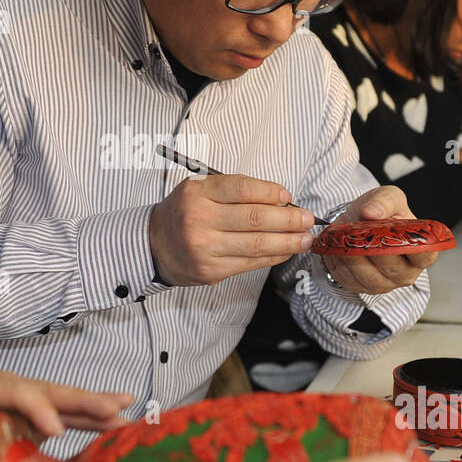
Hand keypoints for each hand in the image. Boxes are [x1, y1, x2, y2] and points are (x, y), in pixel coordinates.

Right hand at [149, 174, 313, 285]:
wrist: (153, 246)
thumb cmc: (184, 213)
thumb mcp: (199, 190)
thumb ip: (234, 191)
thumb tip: (279, 201)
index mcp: (197, 194)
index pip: (241, 189)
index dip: (270, 193)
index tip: (288, 197)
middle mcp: (199, 220)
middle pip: (254, 219)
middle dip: (288, 220)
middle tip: (308, 220)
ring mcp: (205, 248)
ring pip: (256, 244)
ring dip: (287, 242)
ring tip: (305, 239)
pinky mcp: (211, 271)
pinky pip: (250, 264)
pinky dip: (273, 257)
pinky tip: (286, 251)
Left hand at [321, 186, 436, 293]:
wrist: (356, 221)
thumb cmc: (380, 212)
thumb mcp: (387, 196)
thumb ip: (384, 201)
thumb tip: (370, 212)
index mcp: (421, 249)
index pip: (425, 255)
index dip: (412, 248)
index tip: (394, 234)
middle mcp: (407, 272)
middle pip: (393, 268)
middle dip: (374, 249)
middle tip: (360, 232)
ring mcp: (385, 283)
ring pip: (369, 277)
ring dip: (354, 257)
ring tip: (345, 239)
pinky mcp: (363, 287)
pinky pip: (351, 280)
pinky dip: (342, 264)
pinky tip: (340, 249)